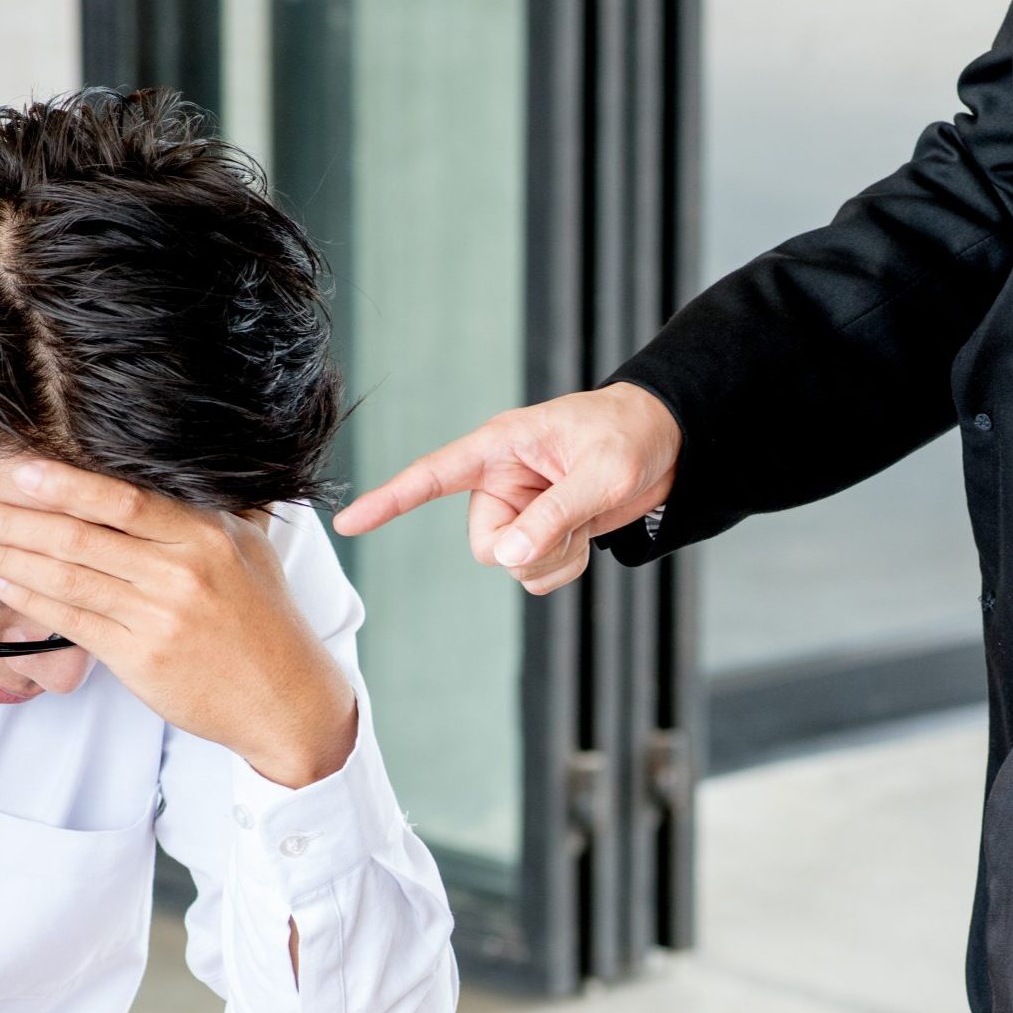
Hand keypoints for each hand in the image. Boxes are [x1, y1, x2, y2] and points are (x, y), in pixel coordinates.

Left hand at [0, 465, 356, 788]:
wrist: (287, 700)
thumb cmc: (266, 625)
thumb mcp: (251, 553)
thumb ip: (212, 514)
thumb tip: (188, 468)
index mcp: (208, 535)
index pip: (123, 499)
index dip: (64, 483)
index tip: (17, 471)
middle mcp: (183, 571)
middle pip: (80, 536)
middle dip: (13, 520)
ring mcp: (160, 616)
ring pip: (66, 577)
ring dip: (6, 557)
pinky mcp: (140, 657)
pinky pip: (70, 620)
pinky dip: (27, 599)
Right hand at [333, 382, 680, 595]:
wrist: (666, 444)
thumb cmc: (629, 438)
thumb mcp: (600, 474)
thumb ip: (555, 514)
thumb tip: (509, 556)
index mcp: (499, 448)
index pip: (431, 475)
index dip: (389, 500)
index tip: (347, 524)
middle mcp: (499, 482)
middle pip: (486, 546)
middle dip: (529, 551)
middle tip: (571, 527)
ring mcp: (518, 511)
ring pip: (511, 566)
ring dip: (553, 561)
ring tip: (585, 525)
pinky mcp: (539, 533)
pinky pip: (536, 575)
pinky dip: (563, 568)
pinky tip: (585, 540)